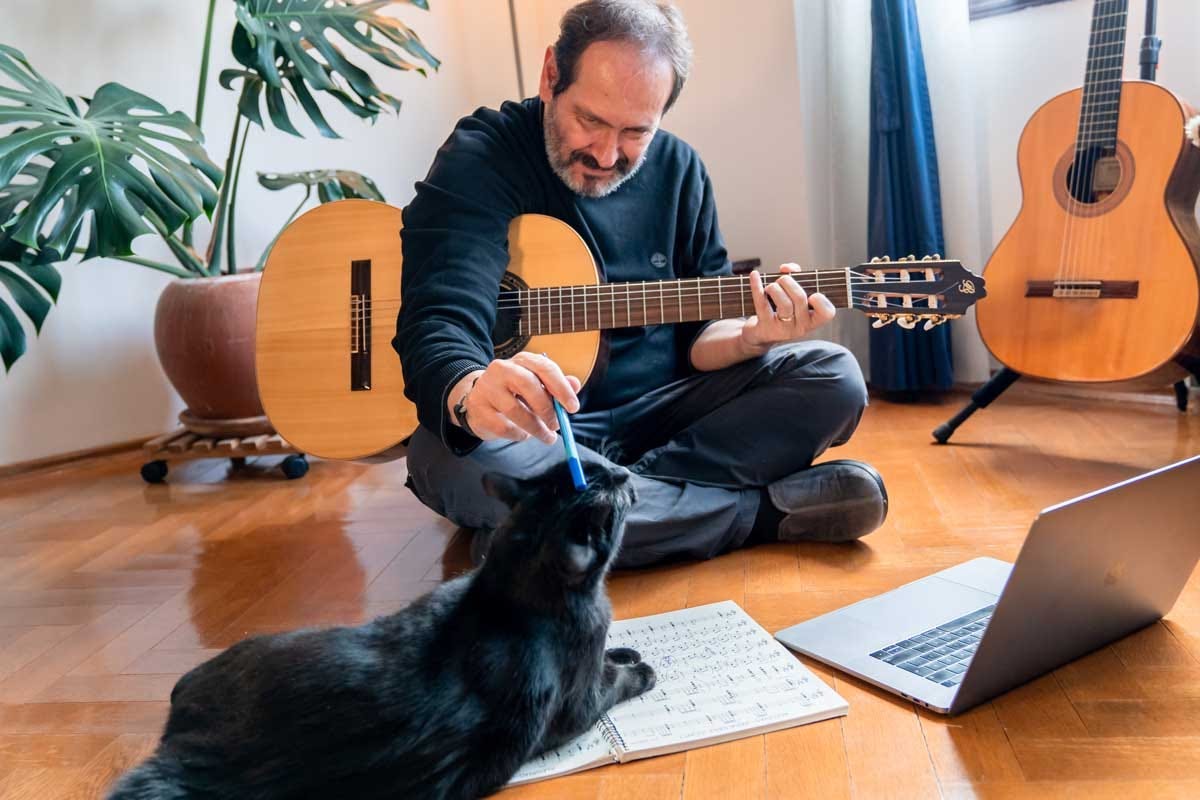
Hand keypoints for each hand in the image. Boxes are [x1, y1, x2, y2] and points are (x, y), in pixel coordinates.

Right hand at [448, 352, 581, 443]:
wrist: (480, 401)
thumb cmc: (516, 393)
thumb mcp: (538, 386)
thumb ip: (557, 386)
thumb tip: (575, 384)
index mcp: (523, 360)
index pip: (545, 368)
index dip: (561, 388)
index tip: (573, 408)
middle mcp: (503, 368)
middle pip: (528, 385)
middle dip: (547, 409)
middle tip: (557, 426)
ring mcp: (487, 387)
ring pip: (515, 410)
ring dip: (535, 428)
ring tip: (546, 437)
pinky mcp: (478, 407)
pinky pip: (503, 426)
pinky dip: (518, 435)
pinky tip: (523, 435)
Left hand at [741, 263, 835, 348]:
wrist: (760, 335)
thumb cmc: (781, 311)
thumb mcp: (792, 297)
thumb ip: (795, 278)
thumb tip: (788, 267)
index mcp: (812, 320)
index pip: (827, 313)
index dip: (822, 301)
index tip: (813, 294)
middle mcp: (800, 328)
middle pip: (800, 299)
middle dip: (789, 282)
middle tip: (782, 280)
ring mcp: (783, 330)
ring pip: (784, 303)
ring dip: (775, 287)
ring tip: (771, 286)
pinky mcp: (765, 328)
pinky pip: (762, 304)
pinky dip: (757, 286)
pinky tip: (754, 275)